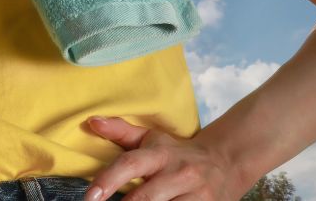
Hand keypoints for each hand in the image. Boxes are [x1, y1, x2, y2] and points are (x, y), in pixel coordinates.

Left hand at [82, 115, 243, 200]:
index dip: (108, 180)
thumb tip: (92, 122)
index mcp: (160, 154)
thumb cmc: (177, 152)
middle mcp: (178, 173)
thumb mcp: (152, 139)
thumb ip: (121, 132)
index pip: (130, 164)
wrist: (225, 161)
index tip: (90, 197)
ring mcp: (196, 193)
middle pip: (146, 197)